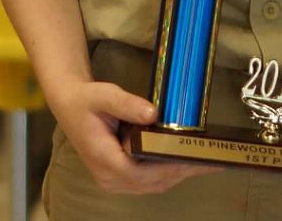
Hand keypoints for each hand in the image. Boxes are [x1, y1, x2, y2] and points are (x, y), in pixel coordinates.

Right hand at [49, 77, 218, 194]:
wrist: (69, 106)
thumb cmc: (87, 100)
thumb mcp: (104, 95)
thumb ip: (127, 104)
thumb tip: (154, 113)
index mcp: (103, 158)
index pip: (140, 171)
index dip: (169, 167)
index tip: (193, 158)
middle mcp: (108, 177)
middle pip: (152, 182)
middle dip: (182, 171)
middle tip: (211, 160)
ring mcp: (112, 181)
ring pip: (152, 185)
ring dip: (178, 174)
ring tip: (204, 161)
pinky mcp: (119, 178)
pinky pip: (148, 182)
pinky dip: (167, 174)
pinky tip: (184, 161)